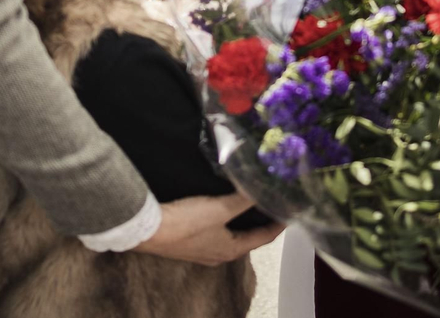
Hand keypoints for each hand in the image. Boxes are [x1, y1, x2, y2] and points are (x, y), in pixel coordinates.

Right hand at [133, 194, 283, 265]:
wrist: (148, 230)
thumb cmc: (186, 223)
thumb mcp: (219, 208)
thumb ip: (243, 198)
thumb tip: (263, 186)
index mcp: (232, 250)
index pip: (264, 237)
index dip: (279, 224)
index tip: (291, 211)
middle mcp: (219, 254)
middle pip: (248, 237)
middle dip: (260, 221)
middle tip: (271, 202)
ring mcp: (203, 250)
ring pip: (231, 234)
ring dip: (241, 220)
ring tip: (250, 201)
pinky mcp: (189, 242)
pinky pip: (215, 231)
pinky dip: (225, 220)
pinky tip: (220, 206)